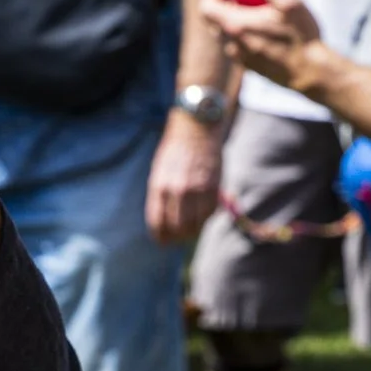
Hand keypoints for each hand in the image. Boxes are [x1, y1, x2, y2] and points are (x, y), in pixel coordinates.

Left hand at [146, 113, 221, 242]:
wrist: (196, 128)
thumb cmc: (175, 149)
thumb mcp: (159, 171)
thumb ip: (161, 196)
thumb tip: (164, 222)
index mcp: (159, 186)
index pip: (158, 222)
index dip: (160, 237)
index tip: (163, 242)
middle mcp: (176, 190)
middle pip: (177, 227)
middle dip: (177, 238)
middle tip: (179, 239)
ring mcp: (196, 189)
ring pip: (195, 224)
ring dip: (193, 232)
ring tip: (192, 231)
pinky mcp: (213, 187)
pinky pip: (210, 212)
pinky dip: (206, 218)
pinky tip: (203, 216)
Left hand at [198, 0, 329, 93]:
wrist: (312, 74)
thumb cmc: (301, 37)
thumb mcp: (290, 2)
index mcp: (236, 26)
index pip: (205, 7)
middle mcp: (232, 44)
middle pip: (214, 20)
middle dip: (226, 6)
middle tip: (249, 0)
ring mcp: (240, 58)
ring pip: (227, 34)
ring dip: (238, 22)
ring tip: (266, 19)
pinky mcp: (250, 67)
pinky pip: (239, 46)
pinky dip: (247, 36)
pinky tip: (272, 36)